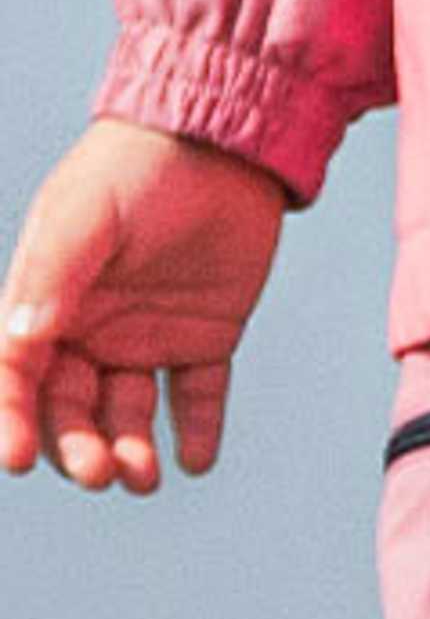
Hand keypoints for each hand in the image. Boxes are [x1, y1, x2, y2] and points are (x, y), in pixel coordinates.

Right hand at [0, 125, 288, 495]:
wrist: (220, 142)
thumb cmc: (136, 167)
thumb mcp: (86, 216)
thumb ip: (54, 275)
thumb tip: (21, 341)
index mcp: (45, 299)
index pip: (18, 371)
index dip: (12, 416)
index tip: (17, 458)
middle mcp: (89, 328)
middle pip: (72, 406)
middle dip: (77, 446)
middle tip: (99, 473)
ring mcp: (145, 336)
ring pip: (128, 414)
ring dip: (130, 449)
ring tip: (145, 476)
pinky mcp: (204, 338)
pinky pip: (196, 396)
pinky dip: (196, 431)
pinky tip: (195, 460)